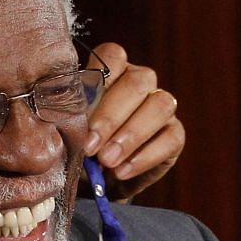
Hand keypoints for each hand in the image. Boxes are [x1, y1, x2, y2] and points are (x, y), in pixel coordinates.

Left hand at [83, 42, 183, 198]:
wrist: (93, 185)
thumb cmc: (76, 149)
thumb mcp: (67, 131)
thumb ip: (71, 118)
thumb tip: (71, 120)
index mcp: (110, 71)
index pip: (112, 56)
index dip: (98, 80)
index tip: (77, 115)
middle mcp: (139, 82)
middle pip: (137, 82)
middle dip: (111, 116)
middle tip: (89, 146)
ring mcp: (160, 106)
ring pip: (160, 105)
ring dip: (131, 135)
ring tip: (107, 161)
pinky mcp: (174, 134)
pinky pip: (171, 138)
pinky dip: (145, 157)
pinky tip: (122, 172)